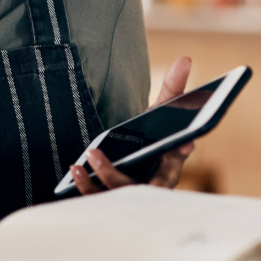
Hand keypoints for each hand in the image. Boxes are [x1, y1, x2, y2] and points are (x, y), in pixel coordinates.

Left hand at [71, 56, 195, 194]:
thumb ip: (174, 89)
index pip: (170, 172)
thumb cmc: (154, 133)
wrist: (138, 155)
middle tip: (94, 153)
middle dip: (112, 175)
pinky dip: (86, 187)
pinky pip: (97, 200)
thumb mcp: (163, 112)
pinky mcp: (111, 198)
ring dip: (94, 183)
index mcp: (168, 169)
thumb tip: (185, 59)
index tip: (174, 144)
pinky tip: (75, 168)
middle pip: (133, 191)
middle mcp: (150, 186)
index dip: (170, 163)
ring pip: (111, 198)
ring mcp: (129, 195)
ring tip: (79, 163)